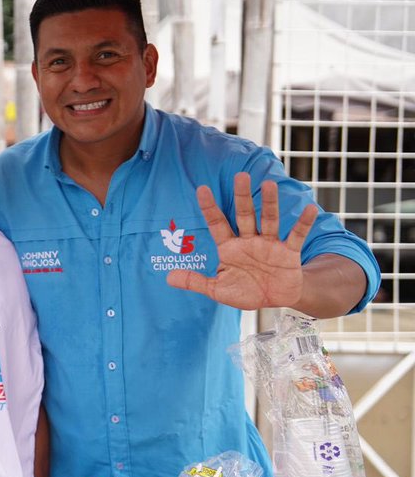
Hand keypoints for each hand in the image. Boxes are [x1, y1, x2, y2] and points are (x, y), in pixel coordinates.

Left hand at [166, 172, 315, 310]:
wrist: (276, 300)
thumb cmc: (246, 291)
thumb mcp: (217, 289)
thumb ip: (195, 282)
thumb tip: (167, 278)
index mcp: (230, 247)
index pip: (217, 223)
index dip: (210, 208)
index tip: (201, 189)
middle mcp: (249, 240)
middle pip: (245, 215)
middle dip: (242, 197)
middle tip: (240, 176)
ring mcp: (270, 244)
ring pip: (269, 220)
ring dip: (270, 204)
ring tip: (268, 185)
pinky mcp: (289, 253)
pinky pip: (296, 236)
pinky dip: (302, 224)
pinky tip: (309, 209)